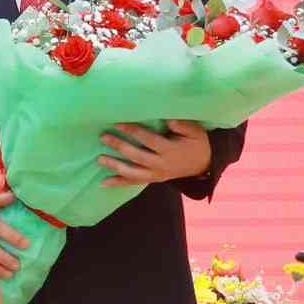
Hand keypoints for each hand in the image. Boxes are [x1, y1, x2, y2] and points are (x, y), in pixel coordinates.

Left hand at [98, 120, 212, 186]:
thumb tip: (168, 120)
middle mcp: (161, 165)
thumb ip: (182, 125)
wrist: (204, 164)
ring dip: (115, 166)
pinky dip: (118, 183)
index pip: (149, 140)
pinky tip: (103, 183)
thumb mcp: (195, 131)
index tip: (117, 123)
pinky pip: (134, 182)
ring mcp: (156, 174)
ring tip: (99, 159)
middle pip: (137, 156)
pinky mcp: (153, 179)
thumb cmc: (197, 142)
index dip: (133, 131)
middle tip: (103, 137)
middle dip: (119, 146)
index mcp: (170, 150)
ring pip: (133, 173)